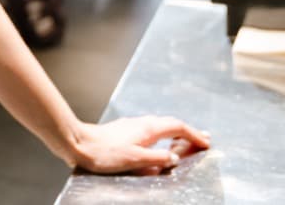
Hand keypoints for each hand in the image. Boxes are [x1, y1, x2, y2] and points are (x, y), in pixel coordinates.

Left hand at [64, 116, 210, 174]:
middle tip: (202, 140)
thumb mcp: (134, 160)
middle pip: (171, 124)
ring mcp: (132, 126)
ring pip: (160, 126)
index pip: (177, 127)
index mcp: (148, 129)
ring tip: (185, 142)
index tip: (206, 142)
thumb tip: (174, 159)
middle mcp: (141, 123)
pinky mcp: (124, 131)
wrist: (78, 143)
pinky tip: (158, 144)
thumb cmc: (104, 153)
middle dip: (188, 132)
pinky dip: (161, 136)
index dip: (194, 134)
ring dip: (175, 134)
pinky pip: (150, 131)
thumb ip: (156, 160)